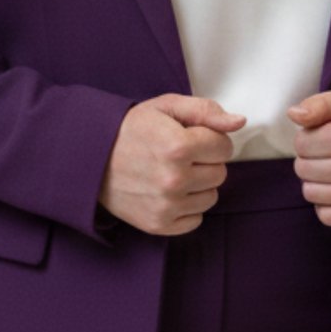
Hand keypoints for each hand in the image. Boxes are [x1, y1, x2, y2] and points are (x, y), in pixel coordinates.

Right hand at [97, 94, 244, 235]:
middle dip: (206, 161)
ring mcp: (166, 205)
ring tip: (174, 172)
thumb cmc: (131, 129)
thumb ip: (206, 111)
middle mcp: (174, 179)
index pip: (224, 147)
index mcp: (178, 146)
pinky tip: (169, 191)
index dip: (211, 138)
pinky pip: (196, 219)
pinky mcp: (159, 224)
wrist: (91, 157)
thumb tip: (239, 122)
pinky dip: (187, 206)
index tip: (193, 136)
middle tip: (181, 154)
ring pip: (211, 197)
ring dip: (198, 184)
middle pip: (220, 173)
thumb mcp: (166, 107)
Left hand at [286, 89, 330, 227]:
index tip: (325, 134)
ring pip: (309, 192)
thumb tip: (293, 114)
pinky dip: (325, 203)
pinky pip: (325, 215)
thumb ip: (320, 104)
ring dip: (315, 179)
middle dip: (310, 157)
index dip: (308, 136)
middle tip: (329, 151)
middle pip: (302, 168)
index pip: (301, 143)